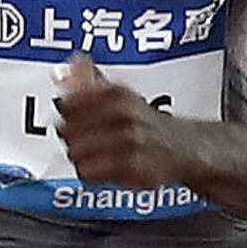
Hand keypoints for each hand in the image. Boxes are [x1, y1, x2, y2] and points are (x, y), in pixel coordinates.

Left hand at [56, 52, 185, 188]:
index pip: (68, 104)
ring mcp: (131, 143)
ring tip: (96, 154)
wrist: (187, 147)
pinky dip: (93, 173)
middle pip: (67, 131)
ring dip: (81, 157)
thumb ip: (86, 82)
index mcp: (117, 94)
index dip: (66, 114)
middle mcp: (125, 116)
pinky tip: (105, 168)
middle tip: (86, 138)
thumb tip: (59, 73)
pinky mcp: (134, 169)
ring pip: (76, 154)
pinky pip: (91, 174)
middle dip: (72, 137)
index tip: (74, 118)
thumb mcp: (119, 94)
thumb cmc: (146, 122)